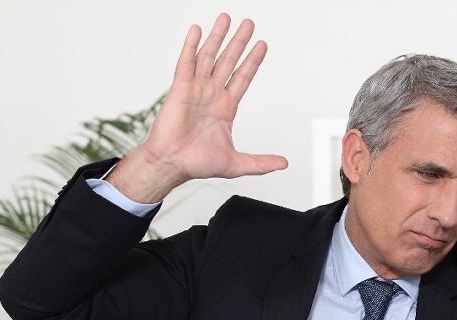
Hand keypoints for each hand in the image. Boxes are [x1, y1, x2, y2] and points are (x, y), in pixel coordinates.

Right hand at [109, 13, 287, 202]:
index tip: (262, 45)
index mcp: (226, 108)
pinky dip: (191, 45)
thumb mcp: (237, 163)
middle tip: (249, 24)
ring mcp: (196, 89)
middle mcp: (212, 94)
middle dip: (239, 42)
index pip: (243, 78)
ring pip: (209, 56)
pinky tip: (197, 29)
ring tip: (227, 18)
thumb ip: (261, 162)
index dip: (253, 62)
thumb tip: (284, 163)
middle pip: (229, 61)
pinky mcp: (179, 88)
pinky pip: (186, 62)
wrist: (172, 164)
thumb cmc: (197, 163)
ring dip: (218, 37)